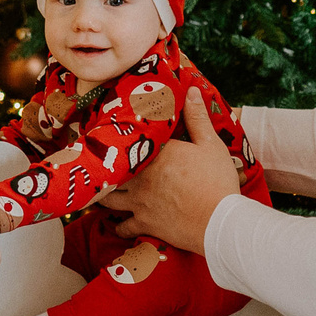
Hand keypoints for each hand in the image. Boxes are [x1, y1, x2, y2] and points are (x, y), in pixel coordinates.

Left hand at [105, 88, 238, 252]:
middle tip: (97, 161)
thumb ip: (197, 117)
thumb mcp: (211, 145)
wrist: (218, 221)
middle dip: (105, 166)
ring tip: (101, 190)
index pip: (133, 140)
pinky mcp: (144, 223)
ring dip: (104, 194)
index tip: (111, 133)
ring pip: (110, 198)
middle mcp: (141, 176)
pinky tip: (117, 224)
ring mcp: (139, 201)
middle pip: (113, 170)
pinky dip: (118, 225)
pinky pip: (123, 226)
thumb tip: (189, 89)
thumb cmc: (217, 181)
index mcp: (156, 154)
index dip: (121, 138)